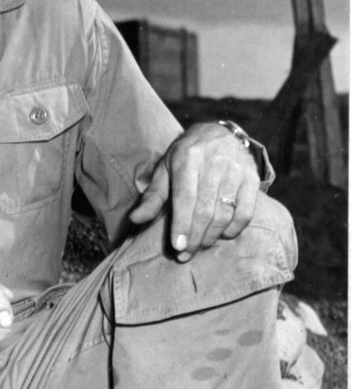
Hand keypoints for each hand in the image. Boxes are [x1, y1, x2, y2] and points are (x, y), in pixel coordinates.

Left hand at [128, 122, 259, 260]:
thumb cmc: (185, 157)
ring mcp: (237, 170)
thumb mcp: (164, 170)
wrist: (219, 133)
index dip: (182, 224)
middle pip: (206, 209)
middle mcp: (215, 163)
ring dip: (212, 235)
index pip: (186, 198)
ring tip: (200, 246)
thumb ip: (152, 196)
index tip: (178, 247)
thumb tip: (135, 219)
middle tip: (186, 255)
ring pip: (226, 212)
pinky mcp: (253, 178)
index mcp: (188, 159)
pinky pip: (246, 211)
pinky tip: (223, 235)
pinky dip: (235, 228)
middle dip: (195, 236)